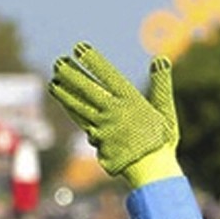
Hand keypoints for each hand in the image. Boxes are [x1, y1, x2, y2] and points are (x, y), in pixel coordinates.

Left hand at [48, 42, 181, 187]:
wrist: (152, 170)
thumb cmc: (161, 140)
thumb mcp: (165, 109)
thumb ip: (161, 84)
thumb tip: (160, 58)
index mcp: (130, 101)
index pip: (107, 75)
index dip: (93, 61)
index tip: (80, 48)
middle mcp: (113, 112)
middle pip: (87, 89)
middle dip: (71, 74)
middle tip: (59, 61)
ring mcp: (102, 127)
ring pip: (78, 106)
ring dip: (64, 93)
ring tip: (54, 82)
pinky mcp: (97, 141)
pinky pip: (82, 122)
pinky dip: (71, 111)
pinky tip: (65, 104)